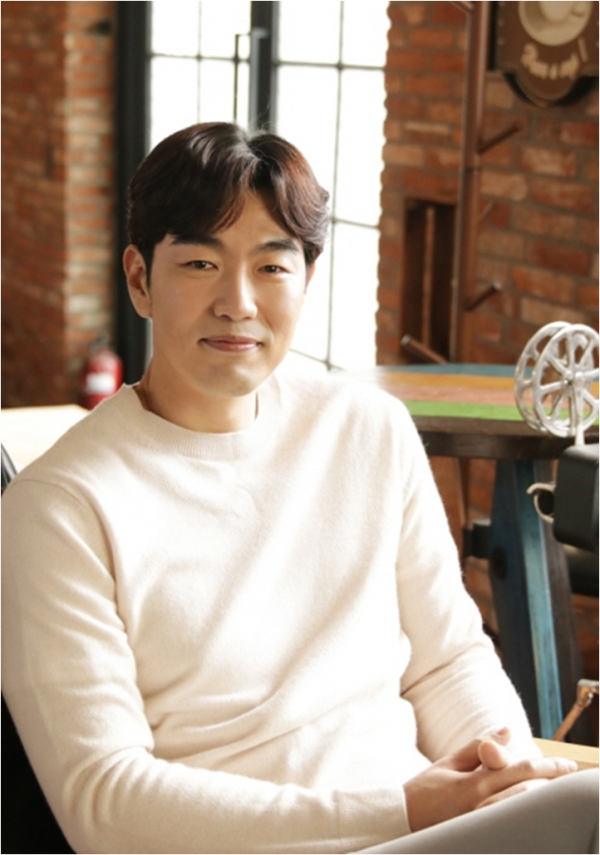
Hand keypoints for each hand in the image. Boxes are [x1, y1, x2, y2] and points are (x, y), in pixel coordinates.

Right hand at [404, 728, 576, 831]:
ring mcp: (480, 824)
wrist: (398, 821)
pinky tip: (531, 809)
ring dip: (539, 798)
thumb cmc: (422, 792)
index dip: (546, 766)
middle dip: (550, 782)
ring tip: (554, 791)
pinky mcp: (477, 835)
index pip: (519, 771)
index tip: (567, 766)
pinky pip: (507, 824)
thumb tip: (507, 731)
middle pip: (526, 791)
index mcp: (474, 784)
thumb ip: (478, 748)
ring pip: (521, 809)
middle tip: (569, 776)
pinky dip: (522, 814)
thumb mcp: (448, 764)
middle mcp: (481, 805)